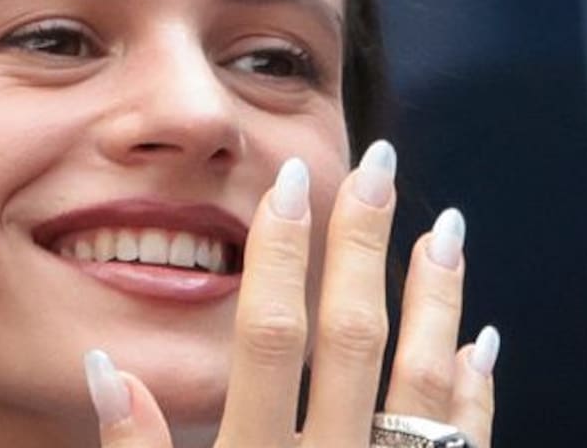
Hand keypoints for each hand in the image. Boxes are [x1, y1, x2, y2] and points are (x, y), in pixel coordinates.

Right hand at [84, 141, 498, 446]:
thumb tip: (106, 369)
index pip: (270, 336)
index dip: (280, 256)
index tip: (291, 183)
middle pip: (353, 339)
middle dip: (364, 244)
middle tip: (382, 166)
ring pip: (423, 385)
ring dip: (436, 299)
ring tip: (447, 229)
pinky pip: (465, 446)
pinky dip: (475, 394)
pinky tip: (481, 343)